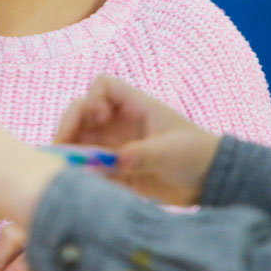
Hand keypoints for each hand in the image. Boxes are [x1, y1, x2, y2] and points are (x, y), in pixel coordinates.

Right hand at [54, 76, 221, 205]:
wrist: (209, 182)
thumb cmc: (196, 154)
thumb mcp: (171, 152)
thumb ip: (143, 154)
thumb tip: (116, 160)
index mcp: (133, 106)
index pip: (102, 86)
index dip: (94, 97)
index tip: (98, 117)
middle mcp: (117, 123)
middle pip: (80, 115)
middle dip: (68, 129)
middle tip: (61, 150)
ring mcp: (113, 145)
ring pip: (78, 142)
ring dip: (70, 154)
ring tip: (65, 170)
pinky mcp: (113, 169)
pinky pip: (88, 167)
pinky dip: (80, 174)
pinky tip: (78, 184)